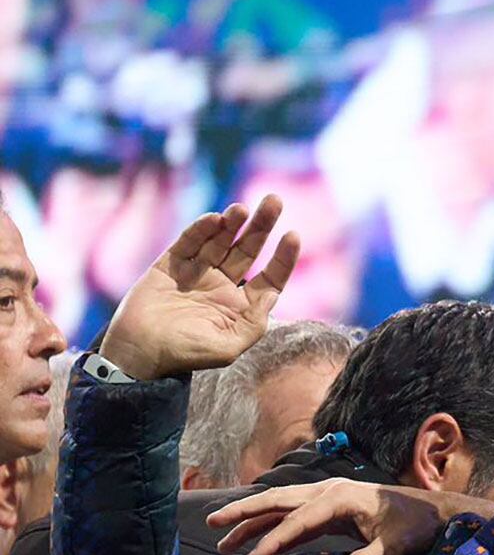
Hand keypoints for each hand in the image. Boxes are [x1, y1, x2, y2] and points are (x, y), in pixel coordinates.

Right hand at [99, 197, 299, 379]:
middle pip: (248, 250)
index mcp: (241, 305)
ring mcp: (197, 272)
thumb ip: (254, 324)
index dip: (283, 257)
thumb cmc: (186, 354)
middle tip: (275, 200)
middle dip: (261, 226)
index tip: (293, 235)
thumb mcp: (228, 347)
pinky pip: (189, 242)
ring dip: (232, 223)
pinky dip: (201, 230)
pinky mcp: (171, 264)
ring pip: (220, 241)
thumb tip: (271, 295)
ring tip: (242, 209)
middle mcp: (222, 285)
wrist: (138, 352)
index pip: (270, 276)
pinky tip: (215, 219)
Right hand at [206, 479, 490, 554]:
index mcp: (340, 498)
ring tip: (222, 538)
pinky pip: (294, 517)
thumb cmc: (416, 526)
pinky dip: (273, 528)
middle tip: (212, 524)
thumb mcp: (394, 547)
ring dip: (253, 520)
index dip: (273, 539)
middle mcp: (329, 491)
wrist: (434, 512)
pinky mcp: (331, 509)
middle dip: (244, 512)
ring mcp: (328, 498)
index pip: (298, 519)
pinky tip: (256, 543)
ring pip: (281, 506)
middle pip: (278, 500)